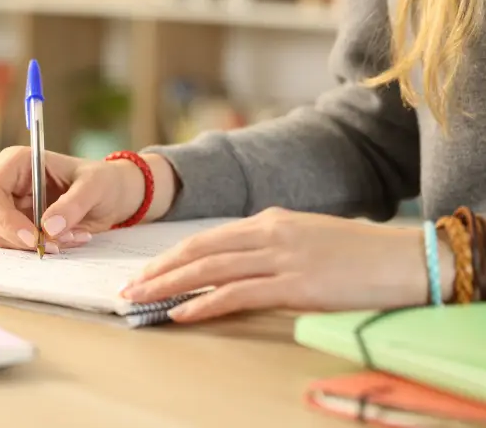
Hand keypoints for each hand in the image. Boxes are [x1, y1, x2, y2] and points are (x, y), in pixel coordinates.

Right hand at [0, 147, 177, 251]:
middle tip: (59, 243)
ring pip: (5, 236)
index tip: (33, 236)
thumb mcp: (94, 186)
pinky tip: (73, 237)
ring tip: (76, 235)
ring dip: (39, 244)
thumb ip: (73, 204)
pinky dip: (45, 248)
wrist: (114, 196)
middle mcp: (9, 184)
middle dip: (24, 237)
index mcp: (17, 162)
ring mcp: (12, 207)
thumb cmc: (103, 180)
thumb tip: (48, 227)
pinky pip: (21, 247)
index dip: (5, 217)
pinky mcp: (22, 227)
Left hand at [119, 208, 455, 322]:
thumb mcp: (303, 237)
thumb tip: (236, 264)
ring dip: (170, 285)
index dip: (172, 255)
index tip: (147, 269)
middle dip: (159, 270)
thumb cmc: (355, 252)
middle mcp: (268, 233)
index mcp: (269, 220)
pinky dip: (205, 303)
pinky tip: (182, 313)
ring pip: (211, 270)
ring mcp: (281, 257)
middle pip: (200, 251)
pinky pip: (238, 294)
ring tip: (142, 299)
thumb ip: (268, 245)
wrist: (404, 257)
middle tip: (129, 286)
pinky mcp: (296, 284)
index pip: (207, 238)